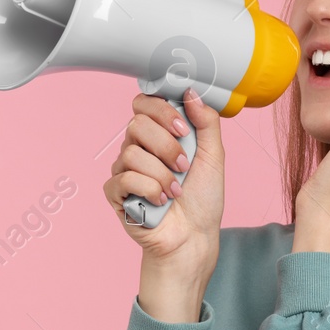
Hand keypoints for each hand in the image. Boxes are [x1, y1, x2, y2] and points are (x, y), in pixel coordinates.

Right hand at [102, 86, 224, 267]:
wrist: (193, 237)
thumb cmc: (202, 199)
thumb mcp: (214, 156)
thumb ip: (206, 122)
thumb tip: (190, 93)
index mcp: (158, 135)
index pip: (144, 104)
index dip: (161, 111)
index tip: (183, 129)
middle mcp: (138, 148)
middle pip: (136, 124)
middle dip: (166, 146)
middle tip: (184, 166)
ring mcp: (124, 169)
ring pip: (132, 153)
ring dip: (162, 175)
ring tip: (175, 191)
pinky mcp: (115, 192)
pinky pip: (124, 178)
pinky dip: (149, 190)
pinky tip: (160, 202)